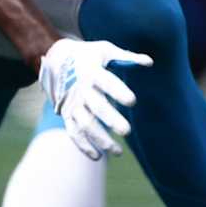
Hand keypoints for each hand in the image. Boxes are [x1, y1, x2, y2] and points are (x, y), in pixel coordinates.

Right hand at [39, 38, 148, 160]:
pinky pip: (73, 132)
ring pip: (85, 124)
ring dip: (100, 139)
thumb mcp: (105, 49)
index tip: (133, 102)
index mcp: (92, 71)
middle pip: (96, 107)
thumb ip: (127, 57)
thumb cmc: (87, 55)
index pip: (106, 82)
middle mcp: (81, 89)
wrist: (55, 59)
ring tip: (118, 152)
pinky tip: (98, 157)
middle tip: (126, 131)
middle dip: (110, 119)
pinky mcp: (66, 114)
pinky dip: (83, 146)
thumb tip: (149, 62)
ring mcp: (72, 103)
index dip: (118, 92)